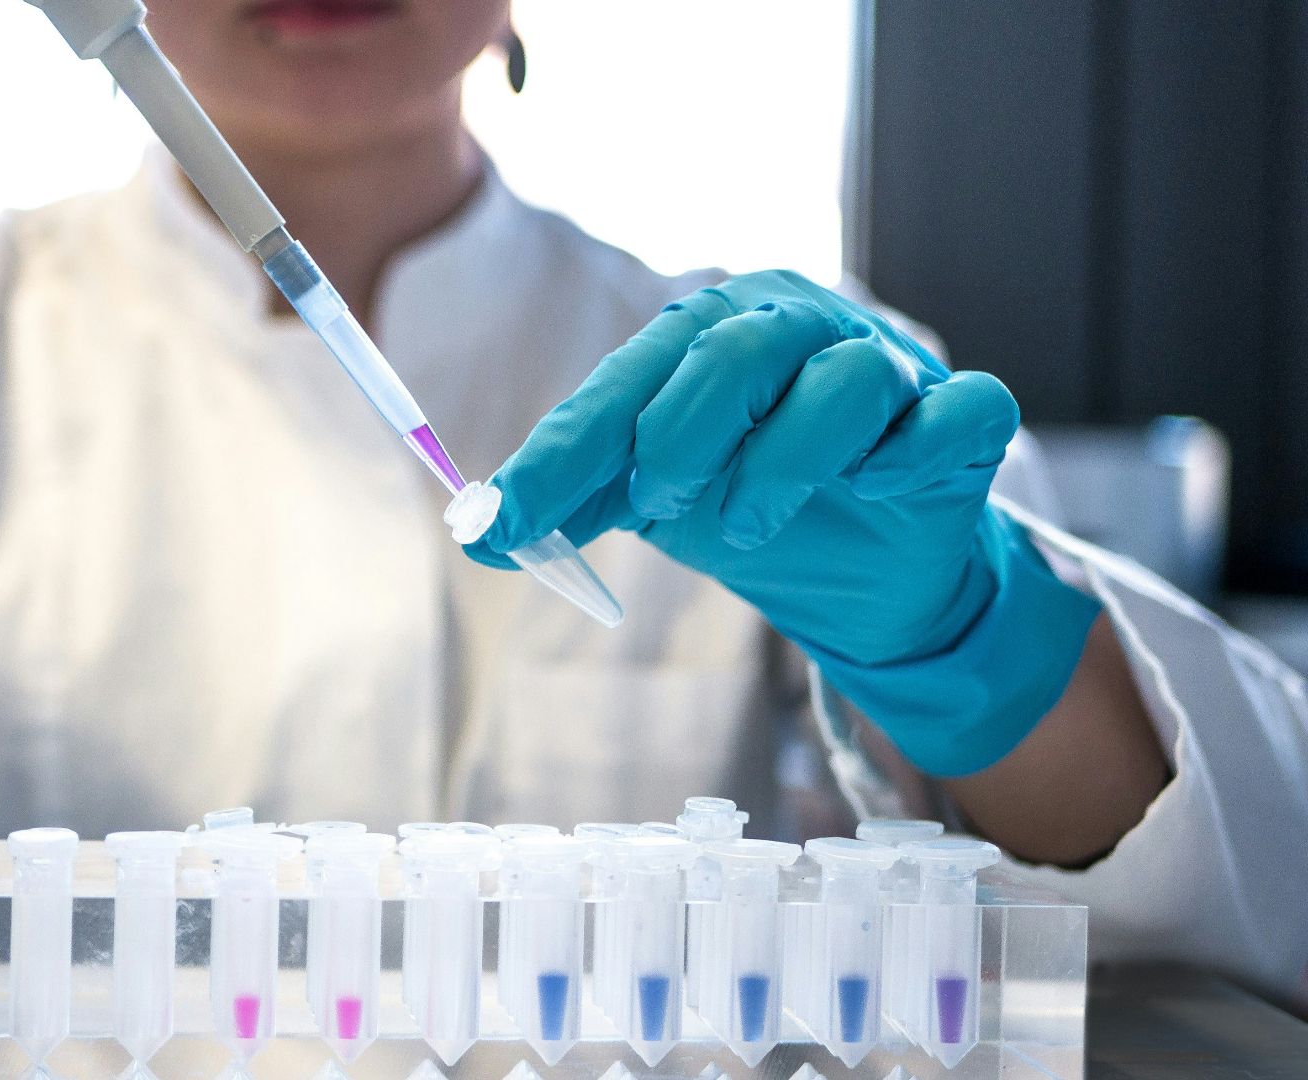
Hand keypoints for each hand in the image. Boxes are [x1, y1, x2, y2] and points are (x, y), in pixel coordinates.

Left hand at [467, 270, 1098, 775]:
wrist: (867, 572)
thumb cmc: (755, 503)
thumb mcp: (652, 502)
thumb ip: (573, 500)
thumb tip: (477, 530)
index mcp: (716, 334)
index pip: (629, 380)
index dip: (563, 453)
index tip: (506, 519)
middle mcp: (803, 329)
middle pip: (735, 350)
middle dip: (680, 437)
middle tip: (660, 503)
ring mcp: (891, 368)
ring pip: (844, 381)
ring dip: (781, 464)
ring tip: (743, 527)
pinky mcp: (962, 418)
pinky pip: (955, 414)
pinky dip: (910, 452)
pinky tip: (876, 486)